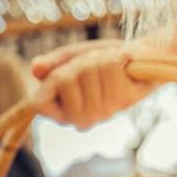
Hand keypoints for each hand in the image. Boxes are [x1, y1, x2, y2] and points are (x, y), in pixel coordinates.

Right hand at [30, 40, 153, 129]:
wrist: (141, 59)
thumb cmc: (102, 59)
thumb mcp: (73, 58)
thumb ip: (52, 63)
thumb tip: (35, 68)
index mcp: (63, 112)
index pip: (38, 103)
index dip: (48, 84)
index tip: (63, 75)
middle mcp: (81, 118)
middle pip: (64, 78)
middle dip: (78, 63)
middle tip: (92, 64)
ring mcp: (102, 112)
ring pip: (87, 71)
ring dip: (98, 59)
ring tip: (108, 64)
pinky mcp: (123, 101)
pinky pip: (109, 69)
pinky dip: (115, 57)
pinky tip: (122, 65)